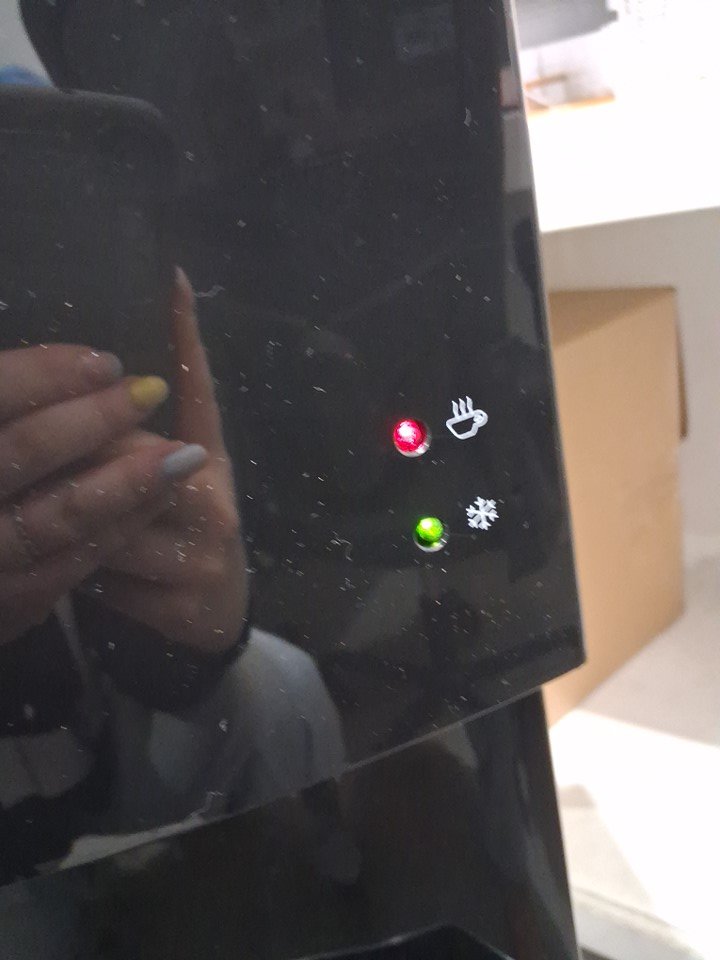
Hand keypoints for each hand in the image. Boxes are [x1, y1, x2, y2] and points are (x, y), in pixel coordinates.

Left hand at [88, 271, 247, 653]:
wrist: (217, 618)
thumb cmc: (186, 536)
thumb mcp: (177, 484)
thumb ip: (136, 447)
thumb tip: (96, 394)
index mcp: (215, 462)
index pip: (201, 393)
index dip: (187, 338)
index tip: (175, 281)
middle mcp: (216, 502)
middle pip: (129, 461)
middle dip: (81, 465)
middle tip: (46, 466)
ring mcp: (203, 556)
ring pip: (108, 522)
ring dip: (69, 523)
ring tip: (52, 521)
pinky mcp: (181, 605)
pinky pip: (101, 578)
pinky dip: (74, 574)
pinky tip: (69, 572)